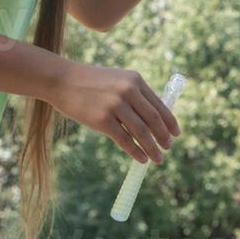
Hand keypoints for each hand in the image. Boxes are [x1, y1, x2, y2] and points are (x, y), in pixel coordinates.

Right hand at [47, 63, 179, 164]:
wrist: (63, 80)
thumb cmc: (92, 83)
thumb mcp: (117, 80)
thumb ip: (135, 95)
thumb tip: (153, 120)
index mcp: (135, 80)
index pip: (159, 104)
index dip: (170, 121)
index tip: (176, 133)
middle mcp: (128, 91)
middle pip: (153, 119)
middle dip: (163, 136)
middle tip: (169, 148)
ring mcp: (115, 105)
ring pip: (141, 132)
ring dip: (152, 148)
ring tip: (158, 158)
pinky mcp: (102, 120)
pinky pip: (124, 140)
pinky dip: (135, 152)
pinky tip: (141, 159)